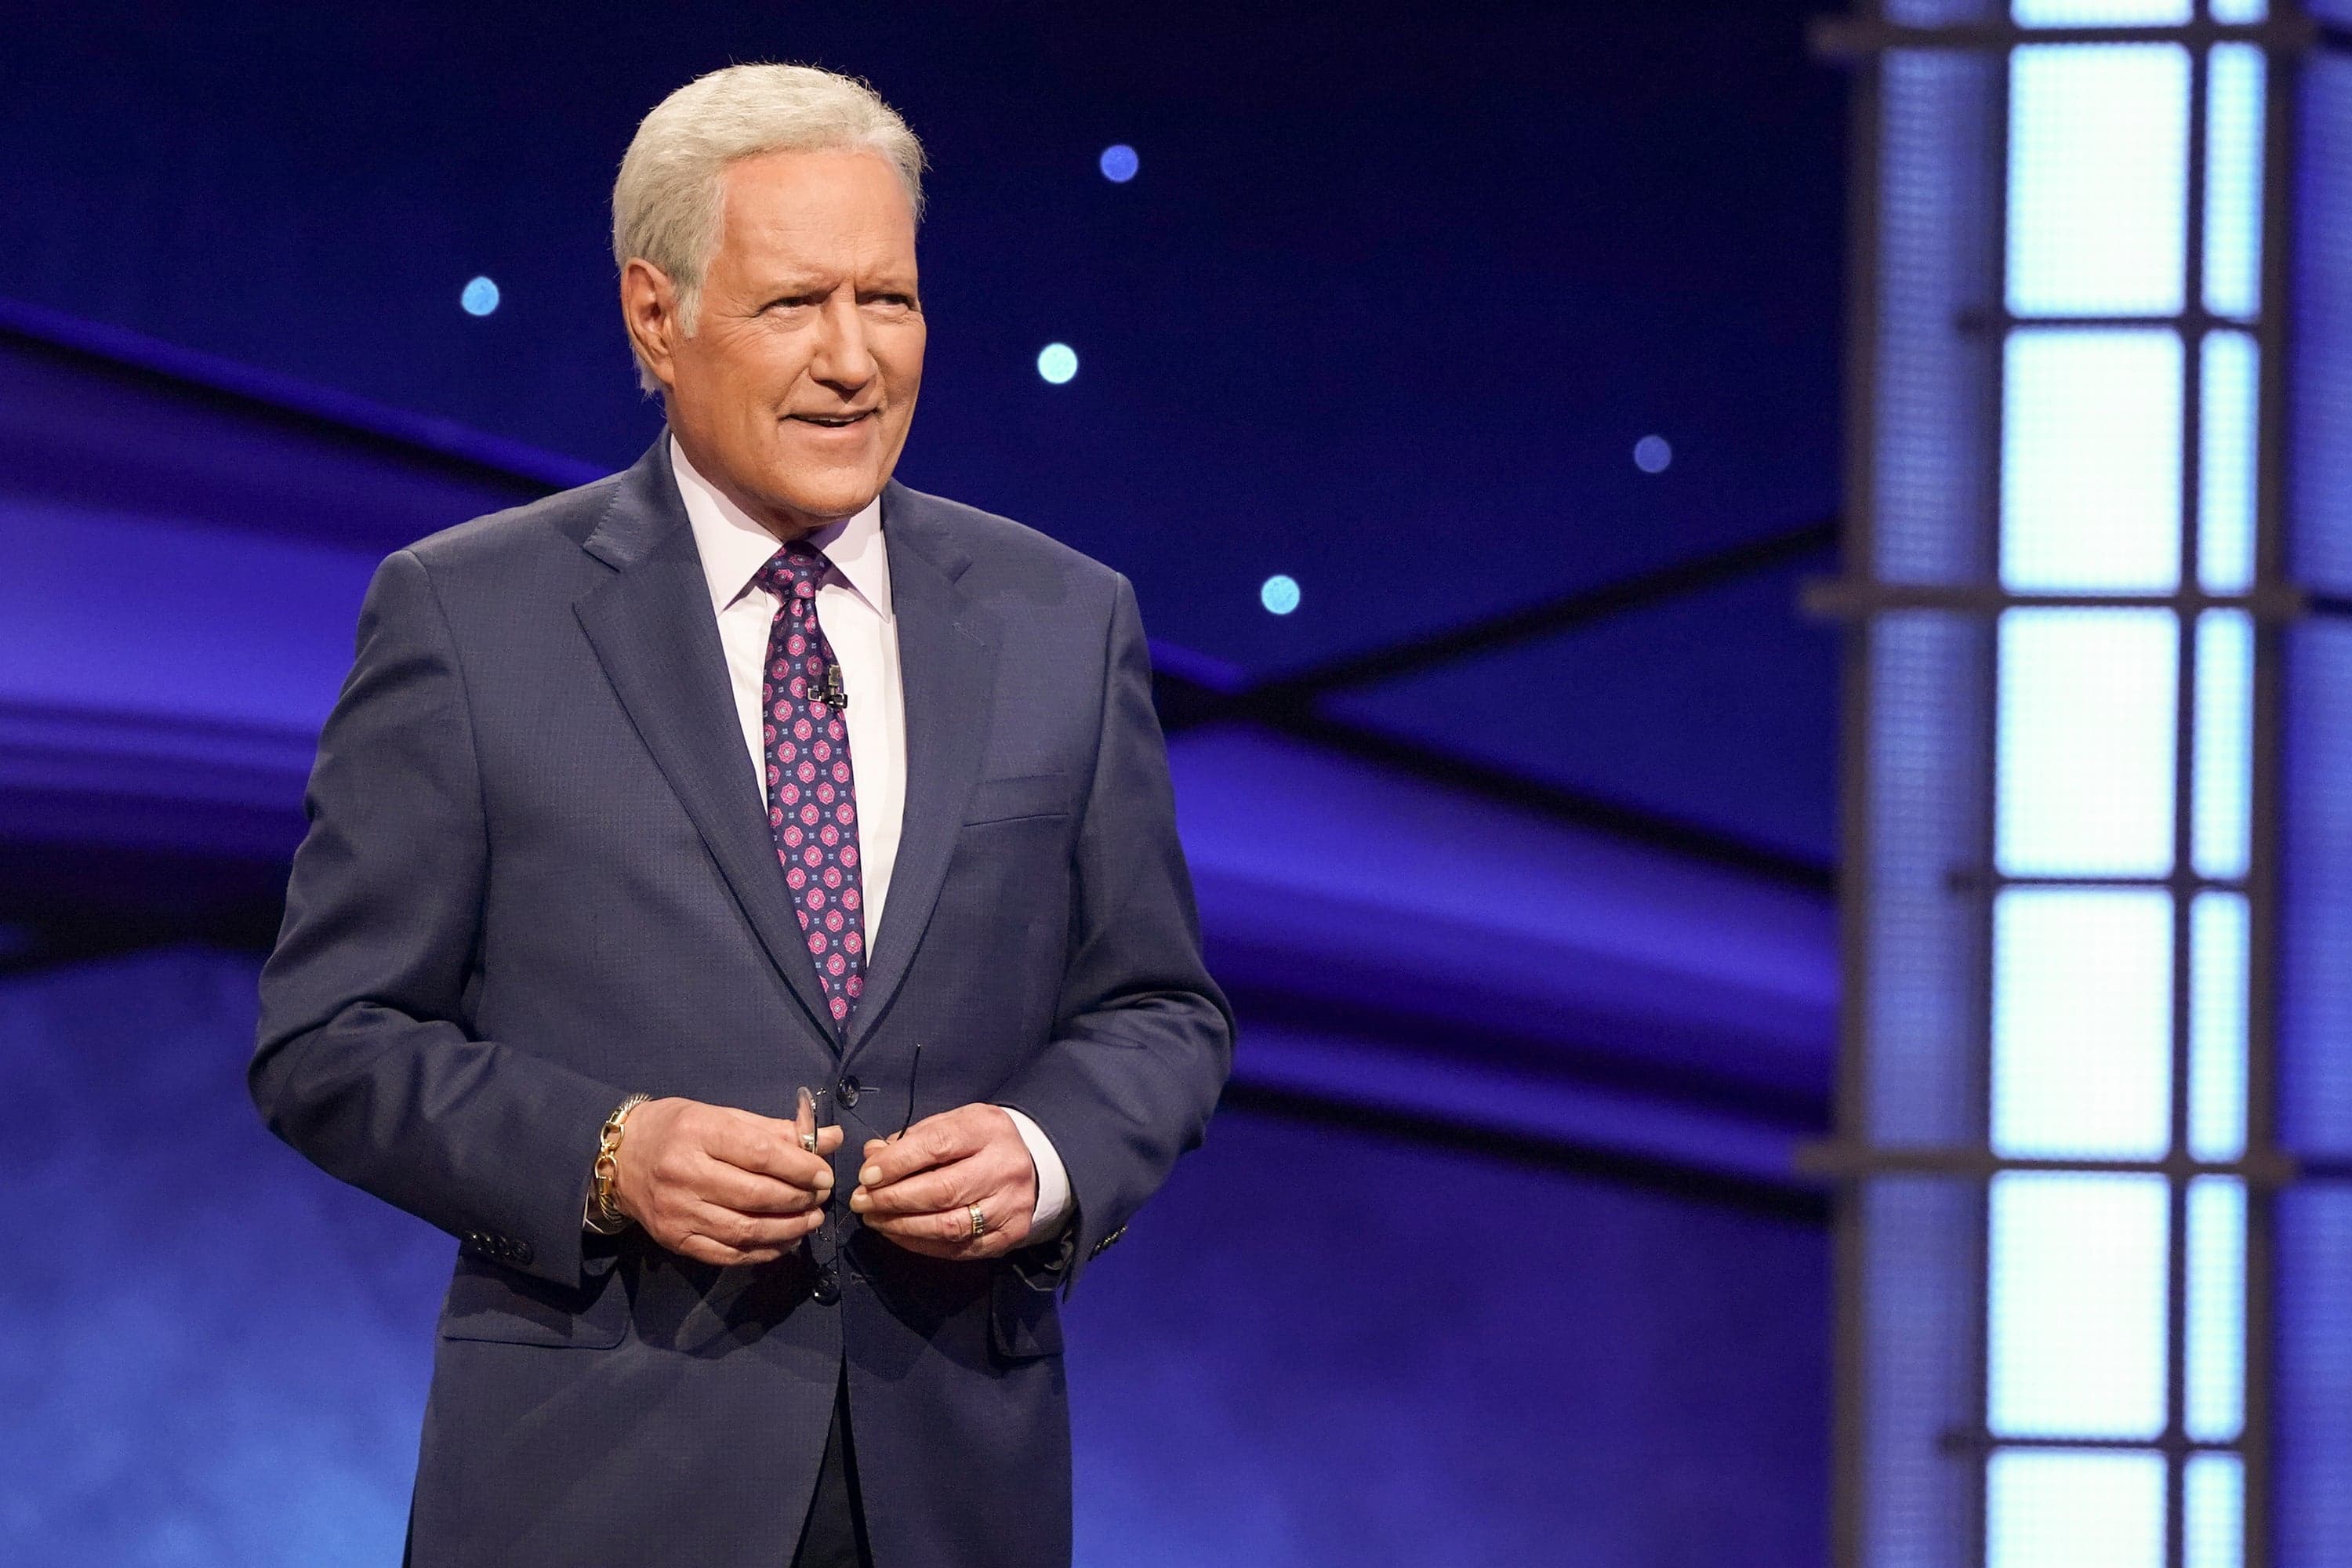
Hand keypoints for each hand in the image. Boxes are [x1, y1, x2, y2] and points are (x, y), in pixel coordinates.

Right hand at [610, 1097, 842, 1266]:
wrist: (620, 1159)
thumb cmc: (678, 1129)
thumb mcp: (723, 1116)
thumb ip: (777, 1131)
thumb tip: (832, 1139)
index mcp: (699, 1133)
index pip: (761, 1156)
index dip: (801, 1168)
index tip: (824, 1174)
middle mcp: (685, 1174)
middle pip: (757, 1196)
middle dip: (799, 1199)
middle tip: (820, 1197)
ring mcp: (678, 1212)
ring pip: (746, 1230)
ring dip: (788, 1230)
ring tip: (811, 1220)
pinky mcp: (674, 1240)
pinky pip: (728, 1254)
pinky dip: (763, 1252)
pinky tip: (784, 1242)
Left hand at [848, 1104, 1036, 1258]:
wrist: (1032, 1165)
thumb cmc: (980, 1141)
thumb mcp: (951, 1124)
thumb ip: (913, 1139)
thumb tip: (872, 1157)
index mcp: (987, 1130)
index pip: (938, 1146)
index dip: (898, 1163)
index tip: (866, 1176)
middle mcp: (1005, 1168)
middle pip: (943, 1190)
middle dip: (894, 1199)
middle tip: (861, 1203)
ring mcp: (1010, 1206)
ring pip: (949, 1225)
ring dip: (903, 1226)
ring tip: (874, 1220)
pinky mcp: (1009, 1235)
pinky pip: (959, 1248)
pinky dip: (922, 1244)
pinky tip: (898, 1235)